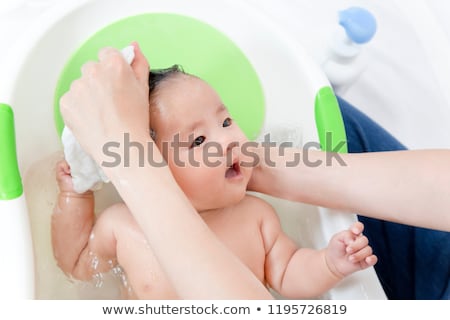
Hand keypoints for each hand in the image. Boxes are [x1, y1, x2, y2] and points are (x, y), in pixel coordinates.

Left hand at [59, 42, 149, 162]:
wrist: (121, 147)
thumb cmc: (136, 120)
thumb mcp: (144, 88)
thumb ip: (139, 63)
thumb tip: (133, 45)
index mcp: (114, 64)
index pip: (107, 54)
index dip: (112, 69)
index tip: (116, 84)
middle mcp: (93, 71)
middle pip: (92, 68)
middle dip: (99, 81)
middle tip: (111, 102)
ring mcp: (77, 87)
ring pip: (81, 85)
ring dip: (88, 95)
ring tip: (102, 114)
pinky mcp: (66, 102)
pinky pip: (71, 100)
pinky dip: (79, 108)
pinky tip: (92, 120)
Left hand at [325, 221, 377, 277]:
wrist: (333, 263)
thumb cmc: (335, 249)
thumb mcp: (337, 238)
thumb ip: (346, 235)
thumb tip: (353, 240)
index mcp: (353, 234)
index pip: (358, 226)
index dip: (358, 227)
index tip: (355, 231)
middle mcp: (359, 241)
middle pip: (364, 240)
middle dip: (356, 246)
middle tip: (348, 250)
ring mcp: (363, 251)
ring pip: (368, 250)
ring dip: (359, 255)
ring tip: (350, 259)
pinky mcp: (366, 261)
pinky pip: (373, 259)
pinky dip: (371, 259)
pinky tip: (366, 260)